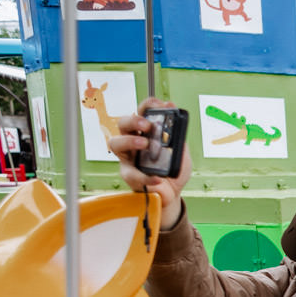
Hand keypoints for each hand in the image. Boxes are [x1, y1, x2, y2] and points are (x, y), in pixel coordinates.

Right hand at [109, 97, 191, 228]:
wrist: (173, 193)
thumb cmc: (171, 169)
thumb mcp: (180, 150)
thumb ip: (177, 133)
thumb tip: (173, 110)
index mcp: (145, 132)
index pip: (141, 113)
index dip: (146, 105)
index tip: (157, 103)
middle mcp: (133, 142)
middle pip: (123, 124)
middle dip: (133, 120)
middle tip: (147, 125)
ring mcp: (128, 158)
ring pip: (116, 144)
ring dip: (129, 141)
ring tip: (145, 144)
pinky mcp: (129, 176)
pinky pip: (131, 174)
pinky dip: (145, 175)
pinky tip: (157, 177)